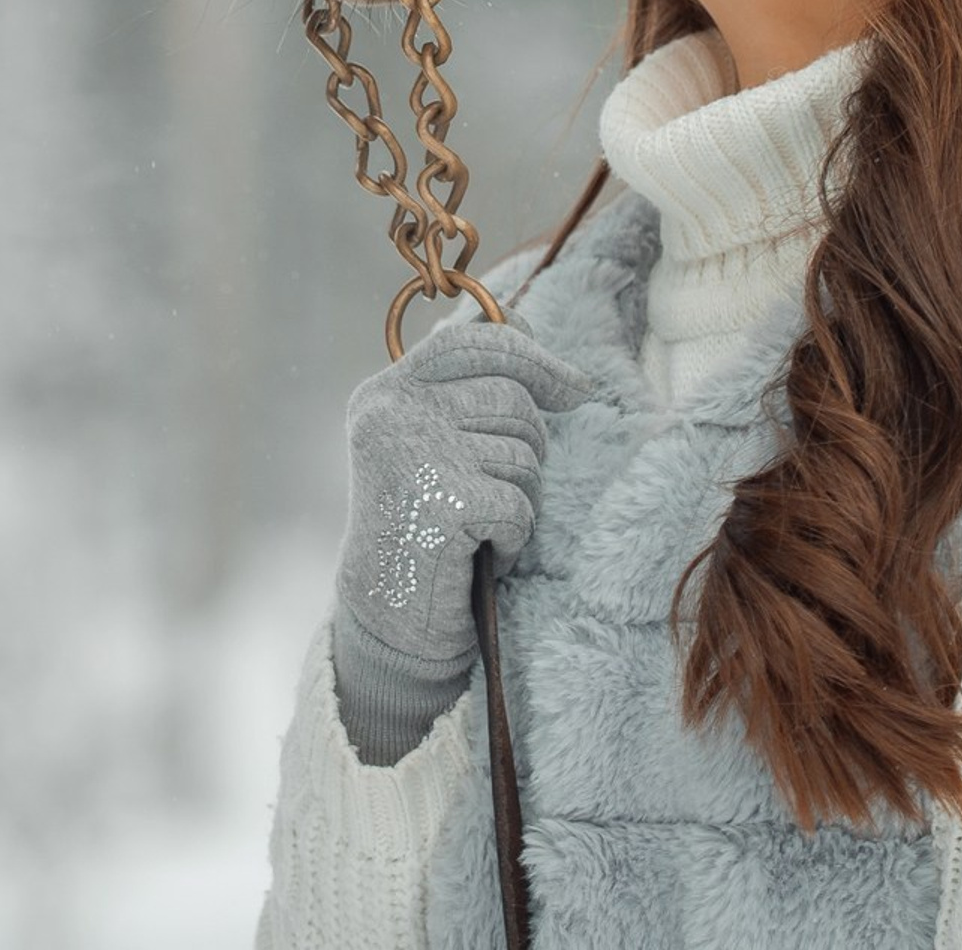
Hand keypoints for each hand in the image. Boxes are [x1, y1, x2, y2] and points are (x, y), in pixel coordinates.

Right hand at [329, 316, 591, 762]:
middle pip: (511, 398)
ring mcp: (415, 452)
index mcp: (384, 392)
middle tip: (506, 490)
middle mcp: (392, 412)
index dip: (532, 355)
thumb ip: (463, 391)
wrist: (388, 620)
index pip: (471, 341)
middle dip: (532, 447)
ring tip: (482, 527)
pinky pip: (520, 504)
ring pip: (522, 452)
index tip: (577, 387)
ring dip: (520, 497)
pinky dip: (515, 538)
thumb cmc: (421, 528)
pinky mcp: (443, 500)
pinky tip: (482, 554)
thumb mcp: (427, 442)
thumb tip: (539, 342)